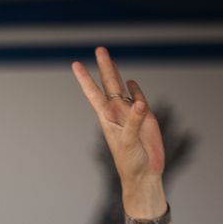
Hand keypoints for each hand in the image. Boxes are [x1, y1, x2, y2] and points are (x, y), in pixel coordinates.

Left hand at [71, 47, 165, 206]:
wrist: (145, 175)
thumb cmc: (132, 164)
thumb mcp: (130, 143)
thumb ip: (134, 122)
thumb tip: (140, 102)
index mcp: (108, 118)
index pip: (94, 94)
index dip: (85, 79)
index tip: (76, 64)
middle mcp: (118, 113)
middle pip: (109, 84)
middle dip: (105, 67)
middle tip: (99, 48)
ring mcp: (132, 115)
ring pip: (123, 89)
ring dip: (117, 74)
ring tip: (109, 60)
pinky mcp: (146, 119)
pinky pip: (139, 100)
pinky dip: (135, 90)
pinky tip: (130, 82)